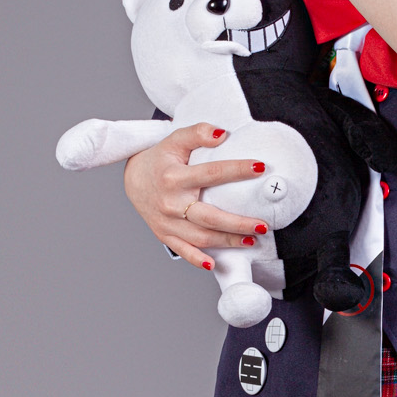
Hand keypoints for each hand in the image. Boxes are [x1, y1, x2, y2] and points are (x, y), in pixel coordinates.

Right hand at [123, 123, 268, 268]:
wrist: (133, 179)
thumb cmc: (159, 159)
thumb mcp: (175, 140)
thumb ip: (198, 133)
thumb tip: (222, 134)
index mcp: (174, 177)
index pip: (211, 173)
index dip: (237, 170)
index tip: (260, 168)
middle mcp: (171, 203)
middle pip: (209, 217)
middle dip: (238, 223)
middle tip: (263, 224)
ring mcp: (167, 222)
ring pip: (201, 237)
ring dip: (228, 241)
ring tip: (252, 239)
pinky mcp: (165, 234)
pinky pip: (183, 250)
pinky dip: (197, 260)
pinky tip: (214, 264)